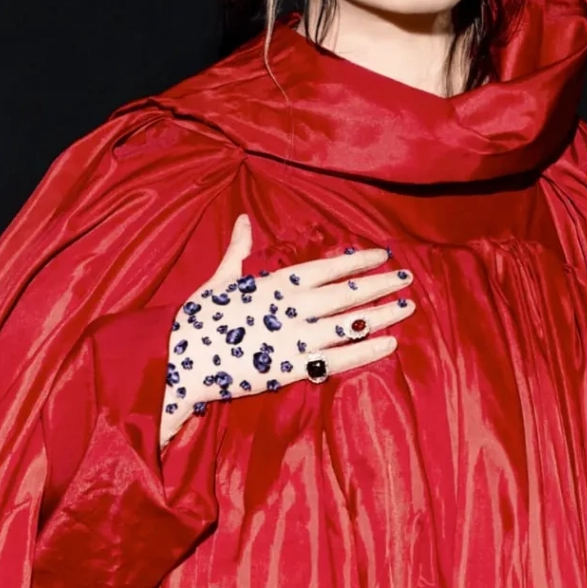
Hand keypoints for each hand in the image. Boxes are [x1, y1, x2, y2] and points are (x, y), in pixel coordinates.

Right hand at [160, 214, 414, 446]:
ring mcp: (295, 338)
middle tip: (408, 277)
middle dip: (378, 285)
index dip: (357, 261)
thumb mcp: (219, 279)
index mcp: (274, 284)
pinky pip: (338, 359)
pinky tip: (390, 344)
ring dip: (381, 314)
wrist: (178, 362)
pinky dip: (365, 351)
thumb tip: (241, 218)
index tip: (382, 255)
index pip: (326, 268)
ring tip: (408, 306)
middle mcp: (291, 308)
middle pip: (345, 293)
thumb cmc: (197, 320)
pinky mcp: (293, 369)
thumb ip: (238, 250)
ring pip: (348, 323)